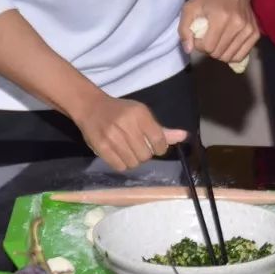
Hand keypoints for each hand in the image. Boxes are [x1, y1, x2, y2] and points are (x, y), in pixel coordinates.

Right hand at [70, 93, 188, 171]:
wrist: (90, 107)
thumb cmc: (120, 111)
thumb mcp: (142, 114)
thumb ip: (162, 129)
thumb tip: (184, 137)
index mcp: (140, 114)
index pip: (159, 141)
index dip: (159, 148)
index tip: (154, 146)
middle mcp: (126, 124)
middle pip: (146, 155)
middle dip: (145, 154)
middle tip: (138, 147)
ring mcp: (112, 137)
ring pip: (133, 163)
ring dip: (133, 160)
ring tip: (128, 151)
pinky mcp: (101, 147)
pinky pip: (120, 166)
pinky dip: (122, 164)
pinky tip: (119, 155)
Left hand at [180, 0, 258, 66]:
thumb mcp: (190, 8)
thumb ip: (184, 29)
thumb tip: (189, 49)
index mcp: (220, 17)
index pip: (207, 47)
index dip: (199, 45)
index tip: (199, 36)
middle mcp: (237, 23)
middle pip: (218, 53)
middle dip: (209, 49)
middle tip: (208, 38)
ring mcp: (248, 28)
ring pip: (230, 57)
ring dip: (220, 52)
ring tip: (217, 41)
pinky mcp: (255, 32)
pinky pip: (242, 55)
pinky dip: (232, 54)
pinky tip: (227, 45)